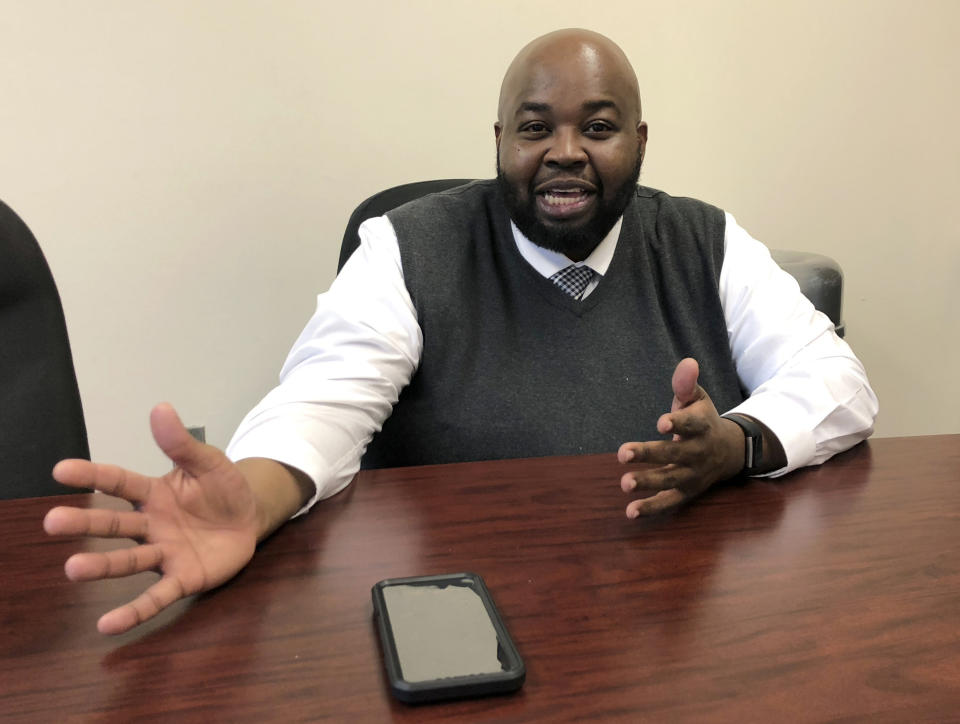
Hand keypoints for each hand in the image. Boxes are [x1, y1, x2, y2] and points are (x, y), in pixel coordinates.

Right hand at [43, 403, 258, 633]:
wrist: (250, 518)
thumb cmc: (223, 488)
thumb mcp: (209, 462)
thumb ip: (182, 443)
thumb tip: (161, 407)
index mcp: (154, 493)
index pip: (118, 482)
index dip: (92, 475)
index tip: (60, 470)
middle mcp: (151, 525)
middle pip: (114, 525)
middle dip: (85, 525)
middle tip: (52, 522)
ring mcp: (164, 553)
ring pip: (128, 561)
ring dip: (101, 567)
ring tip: (72, 570)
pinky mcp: (182, 578)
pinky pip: (156, 596)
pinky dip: (133, 611)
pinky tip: (107, 626)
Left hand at [617, 358, 743, 517]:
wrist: (728, 451)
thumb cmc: (702, 420)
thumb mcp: (697, 399)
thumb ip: (686, 384)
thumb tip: (687, 362)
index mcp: (703, 426)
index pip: (691, 425)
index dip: (677, 423)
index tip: (661, 423)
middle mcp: (699, 452)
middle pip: (674, 454)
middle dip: (649, 454)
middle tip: (623, 454)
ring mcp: (692, 475)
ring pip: (670, 480)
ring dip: (648, 483)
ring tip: (625, 483)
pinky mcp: (686, 491)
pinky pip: (669, 502)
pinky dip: (651, 508)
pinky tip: (630, 512)